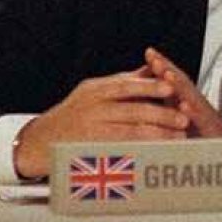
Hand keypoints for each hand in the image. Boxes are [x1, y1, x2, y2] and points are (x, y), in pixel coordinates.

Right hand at [13, 66, 186, 178]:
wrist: (38, 141)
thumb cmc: (74, 113)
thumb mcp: (94, 91)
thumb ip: (124, 81)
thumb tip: (154, 68)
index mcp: (95, 90)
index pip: (125, 86)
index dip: (149, 87)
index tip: (171, 89)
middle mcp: (90, 109)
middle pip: (130, 111)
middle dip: (161, 115)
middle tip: (184, 118)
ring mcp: (89, 132)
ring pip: (128, 133)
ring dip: (157, 136)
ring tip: (178, 137)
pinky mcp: (89, 154)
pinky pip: (119, 152)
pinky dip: (141, 152)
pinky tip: (158, 153)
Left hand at [144, 48, 221, 138]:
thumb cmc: (204, 135)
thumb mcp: (182, 118)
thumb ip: (168, 106)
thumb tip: (148, 94)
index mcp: (188, 102)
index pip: (175, 80)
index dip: (163, 66)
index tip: (150, 53)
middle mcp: (198, 106)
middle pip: (183, 84)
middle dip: (169, 69)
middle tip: (155, 58)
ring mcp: (206, 117)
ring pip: (192, 98)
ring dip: (179, 85)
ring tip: (167, 74)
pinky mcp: (212, 131)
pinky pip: (201, 121)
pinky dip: (193, 113)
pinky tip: (184, 106)